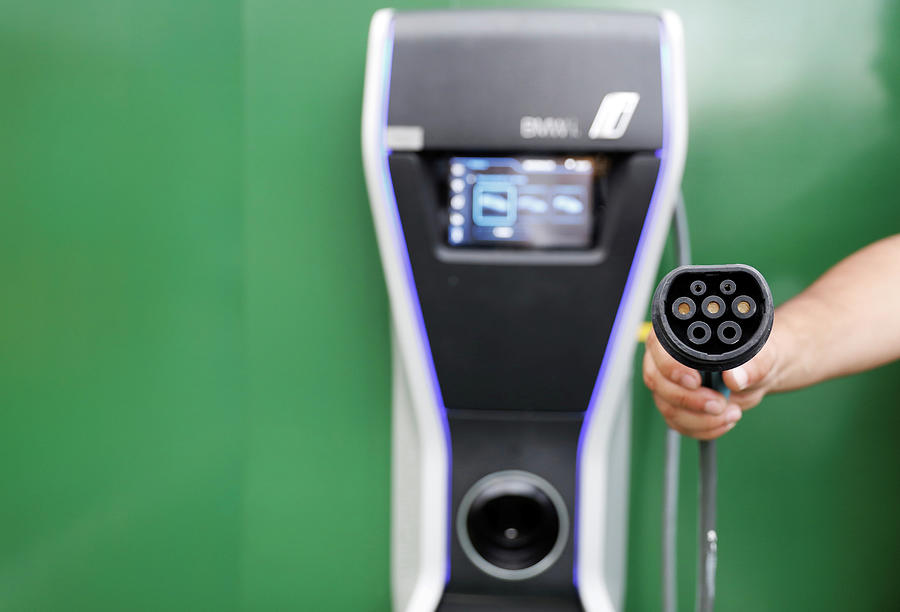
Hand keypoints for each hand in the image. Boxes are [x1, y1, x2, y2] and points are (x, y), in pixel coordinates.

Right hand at [642, 326, 779, 438]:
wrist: (756, 376)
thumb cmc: (753, 356)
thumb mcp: (761, 356)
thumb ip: (752, 365)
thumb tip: (734, 378)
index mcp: (680, 335)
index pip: (659, 348)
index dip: (672, 367)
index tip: (695, 381)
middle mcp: (666, 359)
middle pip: (658, 382)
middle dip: (690, 400)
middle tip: (719, 403)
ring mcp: (668, 384)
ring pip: (668, 407)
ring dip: (701, 418)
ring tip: (731, 413)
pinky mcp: (674, 405)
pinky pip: (678, 423)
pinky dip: (703, 428)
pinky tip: (723, 420)